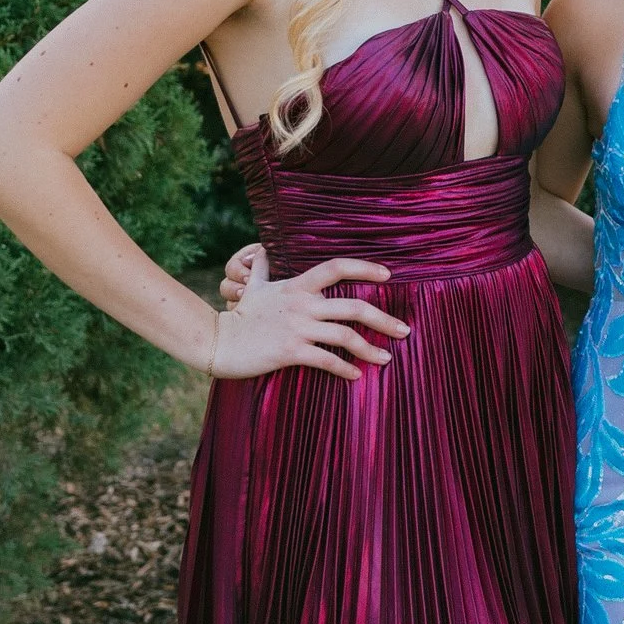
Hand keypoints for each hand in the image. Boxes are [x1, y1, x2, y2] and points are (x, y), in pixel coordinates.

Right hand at [209, 255, 408, 382]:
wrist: (220, 342)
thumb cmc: (241, 316)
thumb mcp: (253, 287)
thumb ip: (263, 268)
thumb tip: (262, 249)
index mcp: (298, 286)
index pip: (336, 267)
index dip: (365, 268)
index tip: (388, 274)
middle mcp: (302, 304)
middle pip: (354, 306)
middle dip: (384, 319)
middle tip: (404, 330)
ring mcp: (298, 328)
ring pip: (346, 337)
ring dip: (371, 349)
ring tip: (387, 358)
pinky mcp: (291, 352)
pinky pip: (327, 361)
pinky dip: (346, 369)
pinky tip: (357, 375)